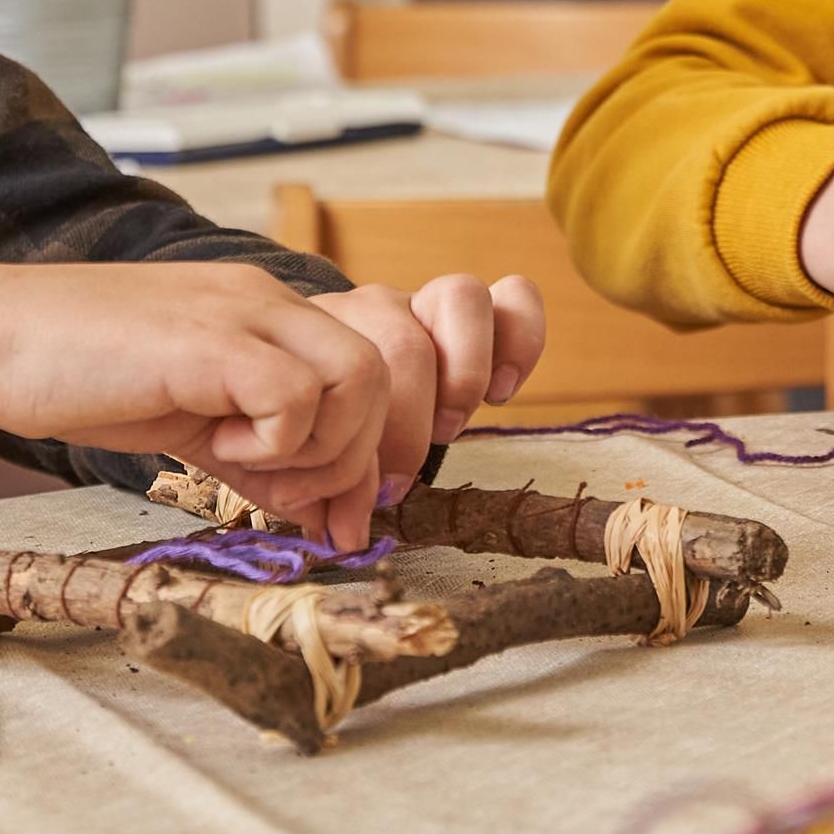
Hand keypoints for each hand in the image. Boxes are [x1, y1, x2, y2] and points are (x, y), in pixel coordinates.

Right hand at [0, 257, 397, 545]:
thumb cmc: (77, 372)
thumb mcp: (189, 417)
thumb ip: (257, 456)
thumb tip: (319, 513)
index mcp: (267, 313)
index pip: (375, 365)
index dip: (372, 445)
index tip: (337, 512)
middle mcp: (266, 301)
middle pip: (384, 372)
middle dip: (354, 456)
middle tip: (292, 496)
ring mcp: (241, 313)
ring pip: (358, 377)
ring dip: (316, 446)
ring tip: (245, 462)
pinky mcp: (206, 342)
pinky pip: (293, 396)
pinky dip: (270, 441)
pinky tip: (212, 442)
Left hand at [310, 274, 547, 484]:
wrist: (312, 366)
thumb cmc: (319, 420)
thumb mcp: (314, 458)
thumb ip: (331, 491)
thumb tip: (349, 537)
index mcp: (326, 337)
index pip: (356, 373)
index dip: (376, 443)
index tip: (381, 490)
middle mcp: (374, 307)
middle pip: (404, 345)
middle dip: (413, 422)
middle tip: (407, 468)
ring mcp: (423, 301)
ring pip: (462, 296)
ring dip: (465, 374)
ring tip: (451, 425)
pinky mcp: (473, 314)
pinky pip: (515, 297)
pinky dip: (520, 343)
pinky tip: (503, 392)